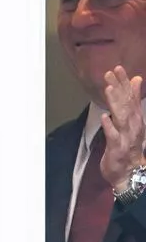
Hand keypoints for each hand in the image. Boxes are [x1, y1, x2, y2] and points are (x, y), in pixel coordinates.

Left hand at [100, 66, 145, 190]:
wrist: (130, 172)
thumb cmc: (128, 145)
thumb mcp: (131, 121)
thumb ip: (132, 101)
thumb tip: (136, 80)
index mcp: (136, 118)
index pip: (131, 97)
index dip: (125, 82)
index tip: (118, 68)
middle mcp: (134, 125)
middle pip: (127, 103)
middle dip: (119, 87)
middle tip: (110, 72)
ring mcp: (126, 136)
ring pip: (121, 116)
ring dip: (115, 102)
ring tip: (108, 89)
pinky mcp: (118, 147)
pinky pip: (114, 135)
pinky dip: (109, 126)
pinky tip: (104, 117)